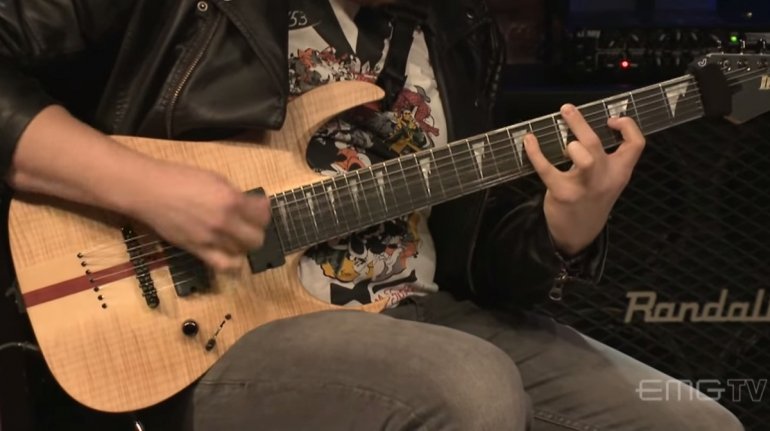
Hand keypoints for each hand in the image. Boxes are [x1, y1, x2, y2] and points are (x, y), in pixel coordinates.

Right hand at [128, 162, 271, 270]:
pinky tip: (232, 257)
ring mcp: (212, 239)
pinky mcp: (198, 250)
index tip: (259, 207)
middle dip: (256, 231)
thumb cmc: (181, 178)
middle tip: (249, 224)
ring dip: (243, 245)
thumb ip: (234, 195)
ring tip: (236, 237)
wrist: (150, 191)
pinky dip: (233, 265)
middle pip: (256, 238)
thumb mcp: (216, 179)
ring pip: (242, 252)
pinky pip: (223, 266)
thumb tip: (249, 205)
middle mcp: (226, 222)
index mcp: (232, 200)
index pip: (263, 215)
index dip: (264, 211)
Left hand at [523, 103, 645, 254]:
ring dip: (571, 142)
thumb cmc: (592, 199)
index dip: (627, 126)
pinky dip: (536, 153)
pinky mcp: (563, 193)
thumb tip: (584, 128)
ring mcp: (584, 186)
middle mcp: (605, 178)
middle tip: (566, 109)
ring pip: (583, 157)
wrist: (579, 233)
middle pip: (596, 145)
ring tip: (561, 134)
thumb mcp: (608, 181)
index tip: (611, 120)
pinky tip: (529, 141)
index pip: (636, 144)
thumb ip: (605, 159)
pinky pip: (547, 169)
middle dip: (580, 124)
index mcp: (620, 172)